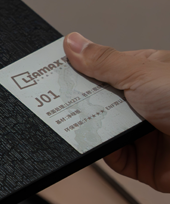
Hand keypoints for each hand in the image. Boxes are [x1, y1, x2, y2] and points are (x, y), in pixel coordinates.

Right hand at [64, 32, 169, 191]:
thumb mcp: (142, 73)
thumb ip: (103, 61)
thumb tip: (73, 42)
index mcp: (148, 72)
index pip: (103, 68)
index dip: (79, 69)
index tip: (54, 71)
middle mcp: (146, 101)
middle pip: (97, 99)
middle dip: (80, 101)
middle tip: (60, 98)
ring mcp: (144, 131)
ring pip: (101, 128)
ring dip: (93, 128)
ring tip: (86, 123)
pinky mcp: (143, 161)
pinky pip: (111, 157)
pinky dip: (105, 154)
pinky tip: (107, 145)